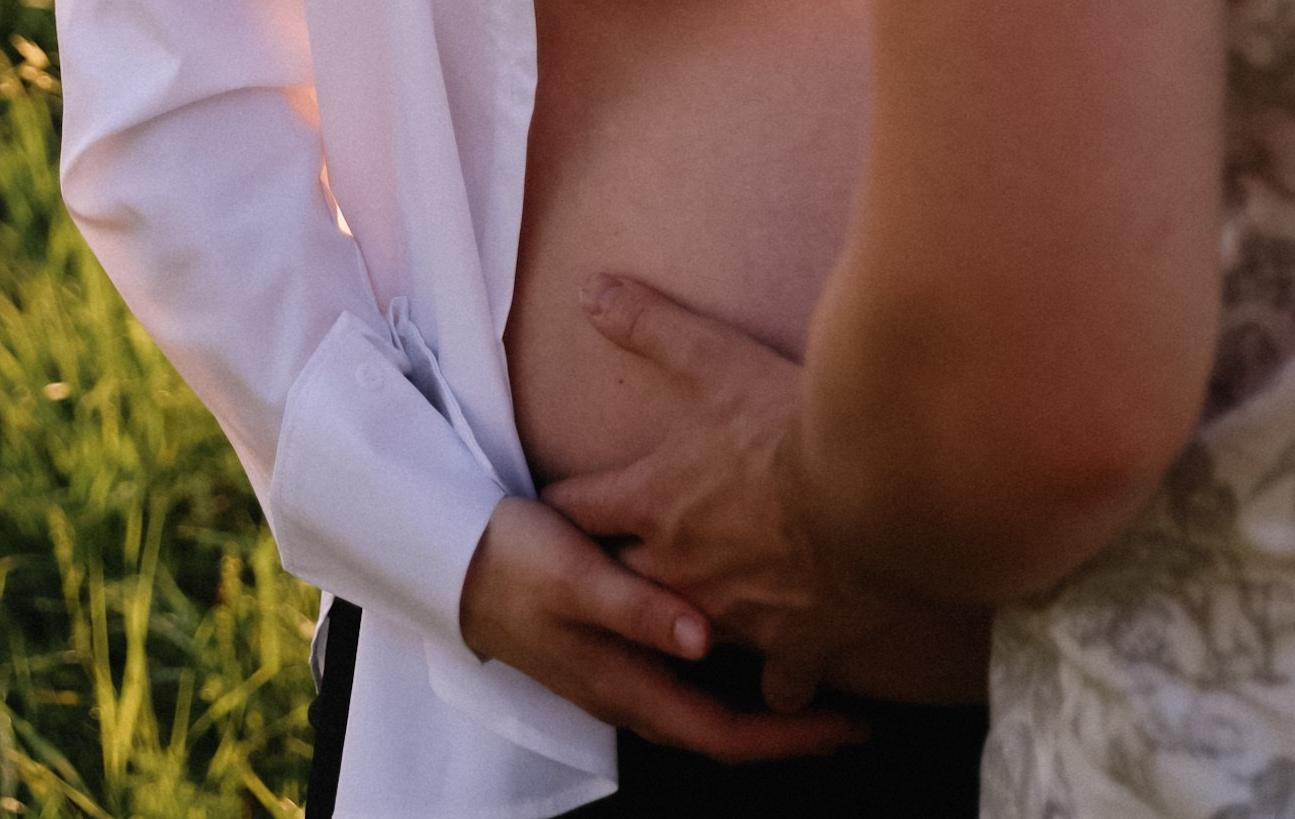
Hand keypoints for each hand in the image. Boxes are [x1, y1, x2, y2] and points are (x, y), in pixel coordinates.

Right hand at [456, 497, 861, 760]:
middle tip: (850, 710)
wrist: (445, 557)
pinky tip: (744, 639)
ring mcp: (616, 672)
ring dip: (759, 701)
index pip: (725, 733)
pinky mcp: (608, 645)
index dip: (791, 737)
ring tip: (810, 675)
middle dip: (787, 727)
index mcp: (625, 684)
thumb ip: (638, 607)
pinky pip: (681, 678)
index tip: (849, 725)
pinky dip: (724, 672)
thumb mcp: (575, 576)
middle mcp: (627, 689)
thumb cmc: (512, 560)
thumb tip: (705, 642)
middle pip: (722, 730)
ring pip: (703, 706)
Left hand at [544, 279, 984, 711]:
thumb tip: (588, 288)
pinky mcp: (795, 645)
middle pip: (619, 582)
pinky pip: (777, 679)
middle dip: (613, 572)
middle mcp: (681, 569)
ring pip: (689, 634)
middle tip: (611, 564)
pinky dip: (780, 674)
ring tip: (687, 616)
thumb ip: (648, 325)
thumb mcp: (710, 357)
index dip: (564, 505)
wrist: (872, 489)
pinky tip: (784, 672)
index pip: (577, 511)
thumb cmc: (784, 421)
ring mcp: (736, 615)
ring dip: (687, 622)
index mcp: (653, 504)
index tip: (555, 506)